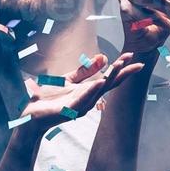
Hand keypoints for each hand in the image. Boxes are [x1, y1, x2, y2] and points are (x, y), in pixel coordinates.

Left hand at [19, 54, 144, 130]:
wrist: (31, 115)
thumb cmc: (49, 98)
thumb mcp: (68, 80)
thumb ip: (84, 71)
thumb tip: (102, 57)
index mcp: (88, 90)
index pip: (108, 77)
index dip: (120, 67)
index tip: (131, 55)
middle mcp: (88, 99)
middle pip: (109, 84)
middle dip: (122, 73)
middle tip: (138, 63)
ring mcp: (80, 105)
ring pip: (98, 91)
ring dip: (109, 78)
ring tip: (119, 66)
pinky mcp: (69, 110)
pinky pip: (83, 99)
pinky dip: (92, 91)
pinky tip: (100, 82)